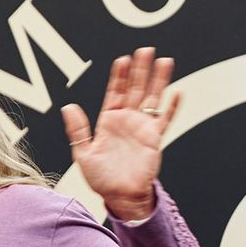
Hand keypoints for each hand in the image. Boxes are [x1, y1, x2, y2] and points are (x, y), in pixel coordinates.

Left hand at [60, 47, 176, 220]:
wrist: (121, 197)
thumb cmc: (101, 179)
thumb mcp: (83, 154)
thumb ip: (77, 130)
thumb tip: (68, 107)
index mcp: (108, 121)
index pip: (114, 92)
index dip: (118, 76)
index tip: (122, 60)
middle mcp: (126, 121)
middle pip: (135, 89)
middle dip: (140, 69)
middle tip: (145, 50)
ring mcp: (142, 128)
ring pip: (152, 98)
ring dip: (158, 80)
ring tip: (164, 61)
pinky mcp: (154, 139)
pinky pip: (165, 119)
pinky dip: (172, 107)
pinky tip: (177, 92)